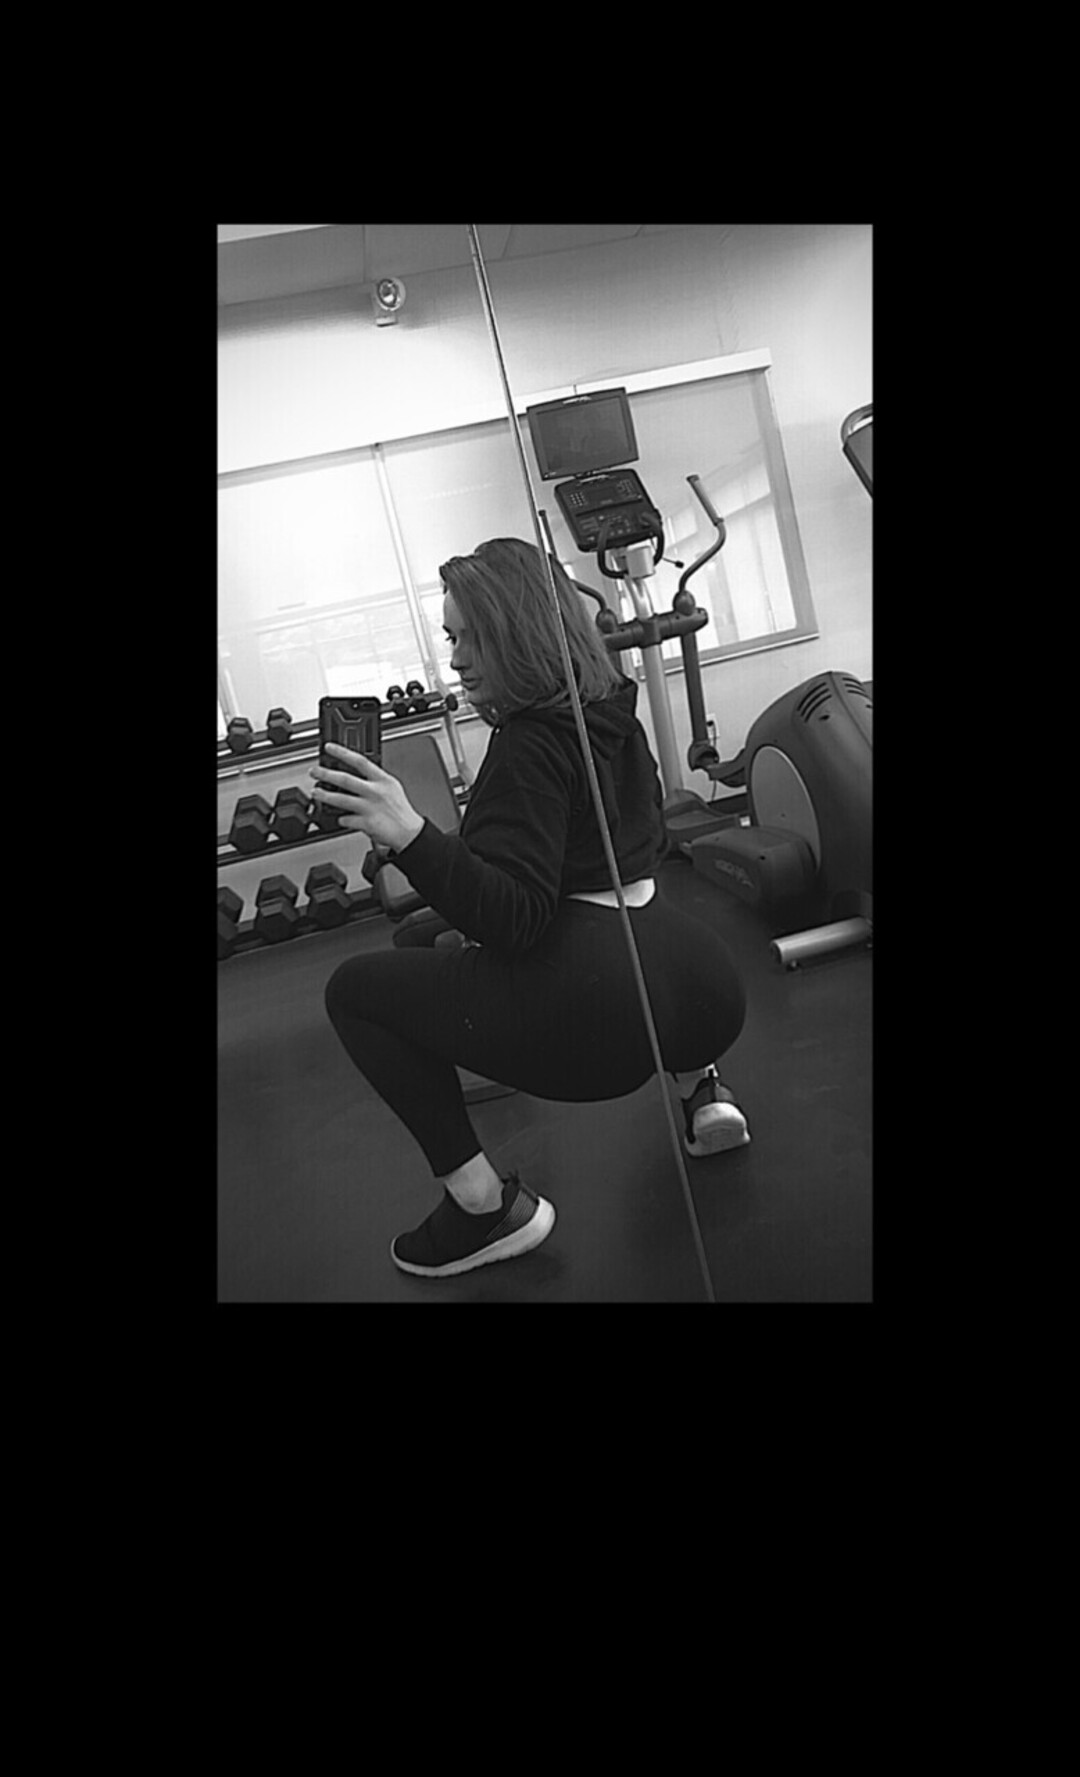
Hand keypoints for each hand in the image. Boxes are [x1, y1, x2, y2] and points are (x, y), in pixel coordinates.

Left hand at [310, 744, 424, 851]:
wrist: (410, 832)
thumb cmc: (401, 811)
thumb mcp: (392, 787)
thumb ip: (375, 780)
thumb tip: (357, 774)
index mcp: (383, 780)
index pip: (360, 761)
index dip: (342, 752)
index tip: (329, 748)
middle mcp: (375, 792)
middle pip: (345, 779)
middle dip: (326, 774)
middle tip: (314, 772)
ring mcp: (370, 808)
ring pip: (341, 799)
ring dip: (326, 796)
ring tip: (316, 792)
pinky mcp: (366, 823)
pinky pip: (346, 819)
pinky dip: (341, 818)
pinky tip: (340, 817)